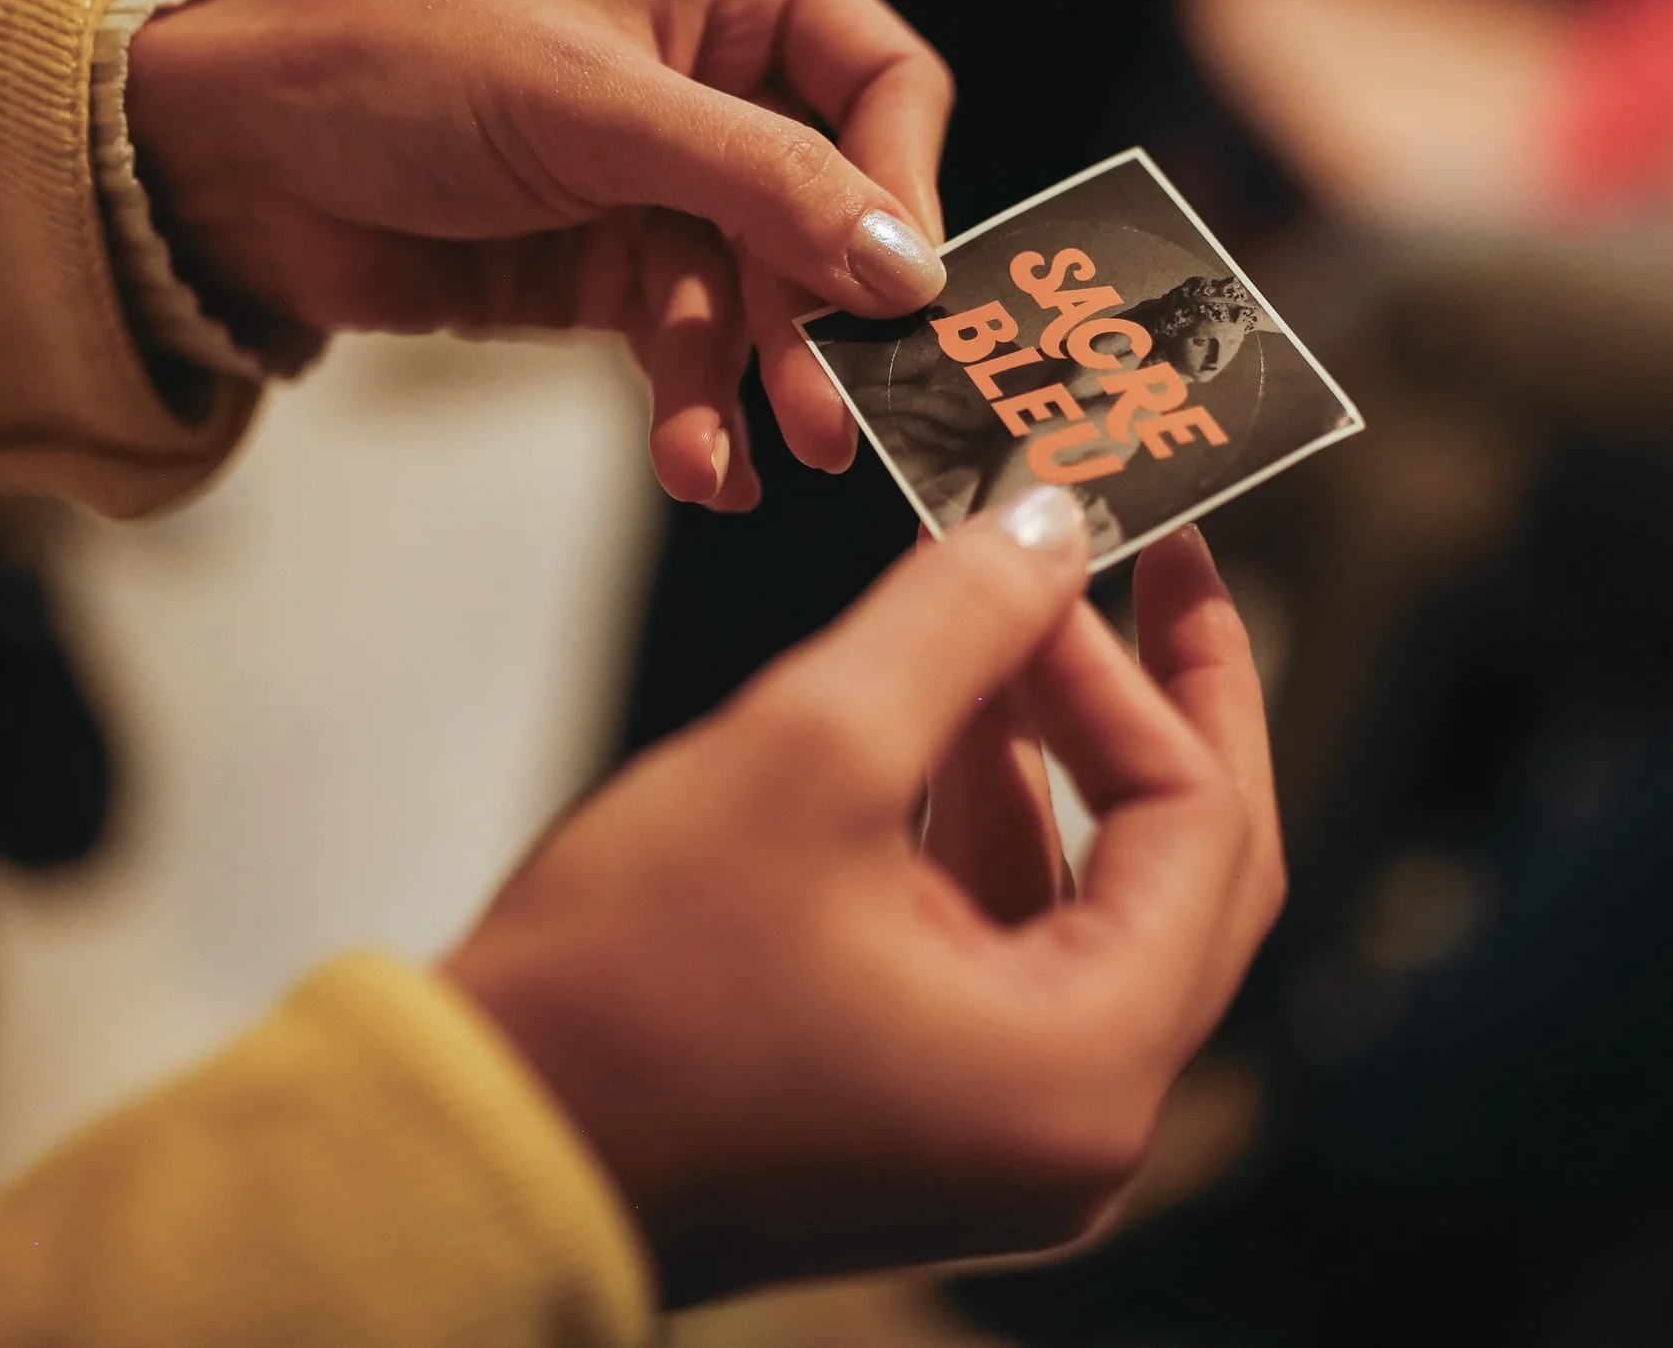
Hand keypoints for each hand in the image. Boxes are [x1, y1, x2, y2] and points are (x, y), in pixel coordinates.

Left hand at [125, 0, 955, 506]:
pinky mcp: (612, 269)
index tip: (901, 288)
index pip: (883, 83)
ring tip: (756, 459)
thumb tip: (908, 268)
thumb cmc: (397, 67)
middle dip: (824, 318)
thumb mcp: (599, 111)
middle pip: (830, 210)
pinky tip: (702, 469)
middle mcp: (713, 76)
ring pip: (763, 295)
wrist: (228, 162)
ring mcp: (664, 179)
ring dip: (756, 380)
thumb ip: (765, 185)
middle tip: (836, 418)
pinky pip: (692, 345)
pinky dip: (698, 407)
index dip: (902, 185)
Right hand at [442, 488, 1283, 1303]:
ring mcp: (1002, 1131)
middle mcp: (1077, 1123)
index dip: (1157, 668)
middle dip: (1152, 709)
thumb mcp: (811, 752)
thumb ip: (959, 619)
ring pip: (1087, 903)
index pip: (1200, 824)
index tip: (1116, 548)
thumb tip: (1053, 524)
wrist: (472, 1149)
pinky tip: (929, 726)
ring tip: (996, 623)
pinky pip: (1004, 946)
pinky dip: (979, 831)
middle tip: (1149, 572)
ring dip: (1049, 759)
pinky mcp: (926, 1114)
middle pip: (1183, 870)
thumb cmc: (627, 986)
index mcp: (1088, 1064)